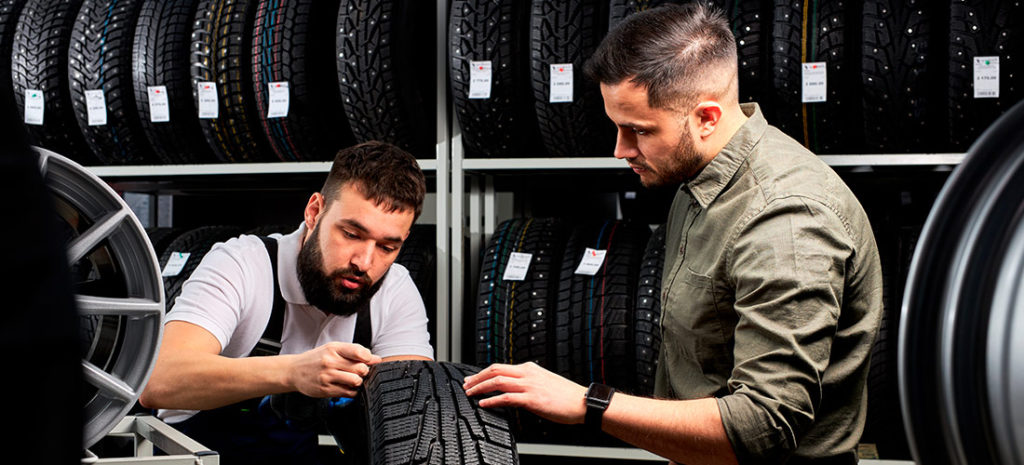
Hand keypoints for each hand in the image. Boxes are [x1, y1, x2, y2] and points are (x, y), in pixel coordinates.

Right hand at [287, 342, 381, 397]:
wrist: (294, 371)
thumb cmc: (316, 359)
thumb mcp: (332, 349)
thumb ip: (354, 352)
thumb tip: (376, 359)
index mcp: (334, 349)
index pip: (359, 352)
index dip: (369, 358)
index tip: (369, 361)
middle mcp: (330, 362)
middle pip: (361, 368)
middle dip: (365, 371)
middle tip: (360, 372)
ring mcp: (328, 377)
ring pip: (356, 381)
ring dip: (359, 382)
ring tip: (353, 379)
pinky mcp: (326, 390)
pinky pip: (348, 393)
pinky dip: (353, 391)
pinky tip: (347, 386)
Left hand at [462, 362, 587, 424]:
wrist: (582, 402)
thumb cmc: (565, 396)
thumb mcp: (544, 382)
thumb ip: (528, 382)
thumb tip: (513, 389)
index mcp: (530, 368)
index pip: (500, 367)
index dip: (483, 373)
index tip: (472, 379)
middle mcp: (527, 373)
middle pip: (495, 370)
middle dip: (477, 377)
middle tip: (466, 385)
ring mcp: (529, 385)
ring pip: (497, 381)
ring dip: (480, 387)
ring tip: (470, 394)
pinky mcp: (532, 399)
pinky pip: (507, 397)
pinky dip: (492, 400)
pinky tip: (484, 404)